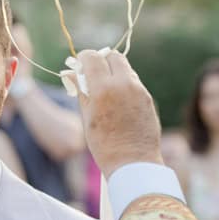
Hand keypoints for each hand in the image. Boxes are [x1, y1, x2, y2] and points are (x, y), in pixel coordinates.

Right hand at [74, 50, 162, 178]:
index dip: (84, 58)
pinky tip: (119, 102)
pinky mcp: (148, 98)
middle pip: (113, 56)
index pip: (93, 57)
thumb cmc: (105, 144)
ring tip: (107, 92)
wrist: (133, 162)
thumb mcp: (87, 117)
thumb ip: (80, 91)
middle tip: (95, 75)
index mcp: (103, 88)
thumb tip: (70, 73)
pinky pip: (135, 83)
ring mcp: (139, 90)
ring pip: (126, 69)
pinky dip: (125, 85)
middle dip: (103, 61)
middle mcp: (123, 84)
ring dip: (115, 73)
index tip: (80, 65)